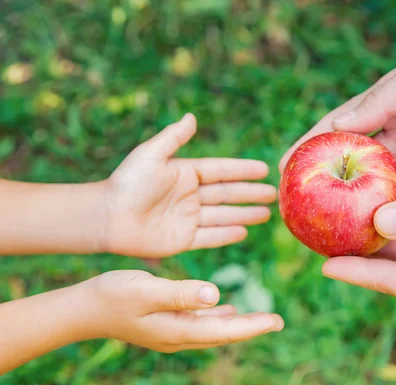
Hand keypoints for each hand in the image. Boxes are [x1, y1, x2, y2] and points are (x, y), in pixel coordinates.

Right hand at [83, 270, 283, 351]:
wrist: (83, 309)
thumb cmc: (113, 295)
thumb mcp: (148, 289)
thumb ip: (182, 293)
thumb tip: (217, 295)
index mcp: (177, 329)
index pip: (224, 330)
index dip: (252, 326)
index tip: (276, 322)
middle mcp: (178, 336)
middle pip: (223, 333)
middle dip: (251, 327)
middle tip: (277, 321)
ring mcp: (171, 332)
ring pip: (213, 329)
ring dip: (236, 323)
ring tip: (259, 318)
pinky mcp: (165, 324)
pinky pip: (199, 323)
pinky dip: (217, 317)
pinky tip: (224, 309)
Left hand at [105, 113, 276, 257]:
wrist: (106, 217)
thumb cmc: (127, 182)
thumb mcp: (151, 155)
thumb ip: (173, 137)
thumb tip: (192, 116)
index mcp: (185, 174)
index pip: (220, 171)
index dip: (242, 170)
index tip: (264, 169)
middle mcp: (189, 196)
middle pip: (227, 194)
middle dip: (250, 194)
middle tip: (273, 193)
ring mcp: (187, 219)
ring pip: (223, 216)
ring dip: (244, 214)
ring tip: (266, 214)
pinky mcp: (182, 240)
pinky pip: (210, 237)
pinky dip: (227, 235)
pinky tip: (244, 232)